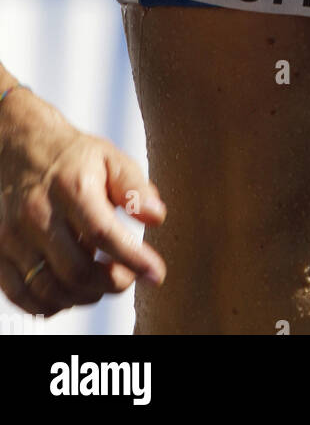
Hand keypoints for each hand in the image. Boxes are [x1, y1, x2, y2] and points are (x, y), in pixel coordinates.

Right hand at [0, 87, 166, 317]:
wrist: (19, 146)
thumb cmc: (71, 157)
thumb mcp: (110, 158)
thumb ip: (134, 187)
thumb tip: (156, 216)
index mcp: (71, 186)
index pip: (103, 233)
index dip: (133, 259)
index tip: (156, 273)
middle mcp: (37, 212)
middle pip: (76, 269)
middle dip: (110, 284)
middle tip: (126, 278)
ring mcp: (13, 235)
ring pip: (49, 289)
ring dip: (83, 297)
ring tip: (101, 285)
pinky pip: (21, 295)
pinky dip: (49, 304)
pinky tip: (69, 292)